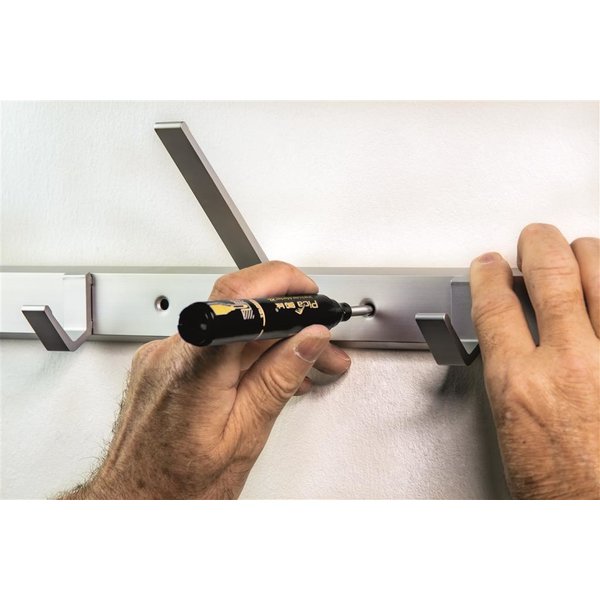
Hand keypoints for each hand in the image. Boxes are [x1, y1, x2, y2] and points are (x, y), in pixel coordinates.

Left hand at [61, 261, 350, 498]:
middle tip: (322, 346)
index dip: (283, 286)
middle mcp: (170, 352)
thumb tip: (308, 339)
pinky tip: (266, 371)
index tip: (312, 300)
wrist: (131, 502)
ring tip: (303, 366)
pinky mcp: (160, 365)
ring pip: (228, 325)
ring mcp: (161, 356)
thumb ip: (277, 380)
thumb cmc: (176, 487)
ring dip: (270, 339)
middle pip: (240, 309)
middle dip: (289, 321)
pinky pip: (211, 342)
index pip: (241, 296)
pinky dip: (243, 350)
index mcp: (195, 368)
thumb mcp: (243, 437)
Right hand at [470, 224, 598, 498]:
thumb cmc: (562, 492)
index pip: (495, 303)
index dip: (490, 273)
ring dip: (586, 254)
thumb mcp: (511, 429)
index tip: (490, 265)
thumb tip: (510, 341)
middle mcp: (571, 365)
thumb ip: (510, 375)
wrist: (597, 517)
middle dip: (538, 244)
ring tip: (579, 250)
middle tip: (535, 239)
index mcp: (521, 384)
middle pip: (551, 274)